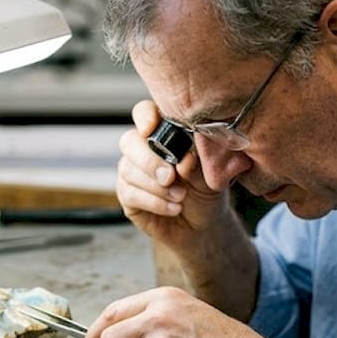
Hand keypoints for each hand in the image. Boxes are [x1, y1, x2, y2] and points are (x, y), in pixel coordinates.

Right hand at [116, 101, 231, 250]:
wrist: (202, 224)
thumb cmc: (205, 192)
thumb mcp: (208, 176)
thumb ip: (196, 165)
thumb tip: (184, 159)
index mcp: (163, 134)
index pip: (144, 113)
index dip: (144, 117)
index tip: (150, 129)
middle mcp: (143, 149)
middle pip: (129, 141)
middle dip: (149, 160)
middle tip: (170, 176)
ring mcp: (132, 172)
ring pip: (128, 169)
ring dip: (156, 186)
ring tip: (181, 196)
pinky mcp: (127, 196)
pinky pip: (130, 194)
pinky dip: (155, 202)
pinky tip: (174, 208)